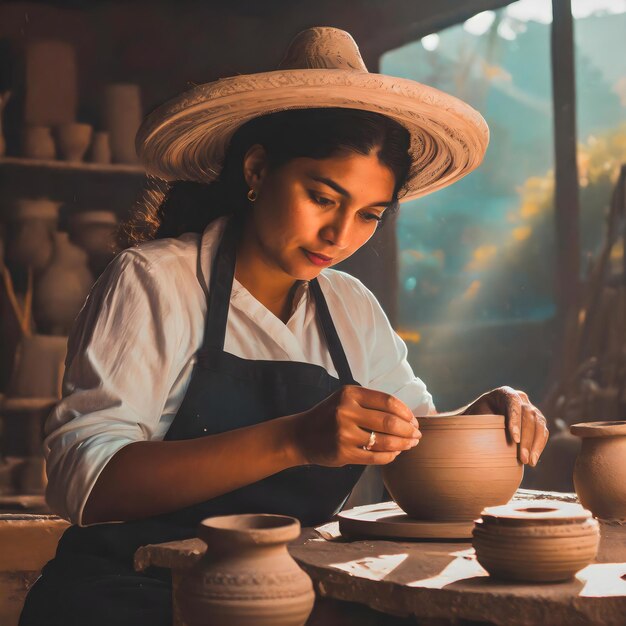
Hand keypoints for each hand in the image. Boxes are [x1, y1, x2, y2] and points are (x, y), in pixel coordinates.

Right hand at [292, 385, 420, 466]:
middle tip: (417, 435)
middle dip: (408, 430)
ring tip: (409, 445)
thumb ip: (371, 403)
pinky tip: (394, 454)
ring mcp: (343, 433)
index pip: (387, 401)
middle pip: (389, 421)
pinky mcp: (343, 453)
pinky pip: (375, 457)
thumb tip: (407, 416)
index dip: (406, 412)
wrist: (301, 435)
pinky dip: (389, 456)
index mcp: (350, 393)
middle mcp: (346, 411)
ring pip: (384, 441)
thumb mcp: (345, 400)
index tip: (414, 420)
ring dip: (402, 444)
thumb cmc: (329, 416)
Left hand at [464, 386, 548, 465]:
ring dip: (535, 445)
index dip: (515, 421)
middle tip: (522, 458)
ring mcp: (530, 409)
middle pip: (528, 415)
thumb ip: (478, 422)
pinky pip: (542, 432)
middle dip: (526, 439)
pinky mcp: (536, 421)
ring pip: (538, 424)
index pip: (512, 403)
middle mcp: (520, 398)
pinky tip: (533, 459)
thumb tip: (481, 437)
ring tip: (528, 462)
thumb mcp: (474, 418)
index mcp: (503, 393)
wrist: (480, 422)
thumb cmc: (475, 420)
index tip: (514, 440)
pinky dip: (538, 446)